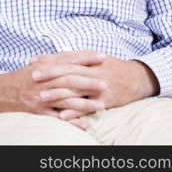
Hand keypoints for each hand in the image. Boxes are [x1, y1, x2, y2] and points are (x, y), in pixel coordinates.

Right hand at [0, 50, 107, 126]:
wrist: (0, 91)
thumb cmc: (22, 78)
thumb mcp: (36, 65)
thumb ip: (54, 60)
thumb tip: (74, 55)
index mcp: (44, 67)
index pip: (68, 60)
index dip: (86, 58)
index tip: (102, 57)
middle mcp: (43, 81)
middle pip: (69, 80)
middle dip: (89, 81)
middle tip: (106, 83)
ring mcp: (40, 97)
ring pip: (65, 100)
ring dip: (84, 103)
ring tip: (101, 105)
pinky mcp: (38, 111)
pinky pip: (56, 117)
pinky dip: (71, 121)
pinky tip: (85, 124)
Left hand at [31, 52, 159, 120]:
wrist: (139, 78)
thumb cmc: (114, 67)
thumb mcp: (97, 58)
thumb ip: (78, 58)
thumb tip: (59, 55)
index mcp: (89, 60)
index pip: (65, 58)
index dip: (48, 60)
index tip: (32, 62)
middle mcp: (93, 72)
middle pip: (68, 72)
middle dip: (49, 74)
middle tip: (32, 77)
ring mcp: (100, 87)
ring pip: (75, 90)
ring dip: (57, 94)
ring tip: (41, 97)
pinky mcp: (106, 100)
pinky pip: (88, 107)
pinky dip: (74, 112)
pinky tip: (62, 116)